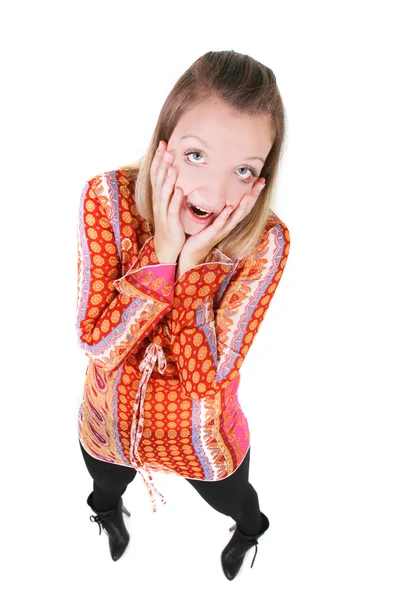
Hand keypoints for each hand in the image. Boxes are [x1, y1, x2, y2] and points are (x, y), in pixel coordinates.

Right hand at [150, 140, 185, 262]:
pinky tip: (180, 190)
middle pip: (159, 179)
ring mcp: (163, 212)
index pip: (156, 173)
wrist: (166, 246)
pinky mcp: (171, 221)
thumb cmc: (169, 223)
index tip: (163, 143)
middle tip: (167, 148)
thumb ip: (170, 188)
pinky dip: (175, 199)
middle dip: (162, 164)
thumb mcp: (168, 203)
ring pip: (164, 193)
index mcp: (158, 196)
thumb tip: (173, 170)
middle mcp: (158, 202)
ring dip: (168, 179)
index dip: (158, 159)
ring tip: (172, 166)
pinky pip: (173, 209)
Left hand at [180, 178, 265, 261]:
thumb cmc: (201, 234)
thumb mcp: (211, 218)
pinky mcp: (211, 234)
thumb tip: (218, 189)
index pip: (244, 205)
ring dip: (243, 205)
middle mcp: (229, 225)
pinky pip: (220, 224)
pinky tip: (230, 207)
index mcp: (229, 220)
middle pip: (244, 209)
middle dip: (253, 195)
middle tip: (261, 182)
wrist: (192, 253)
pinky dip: (225, 215)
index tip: (260, 180)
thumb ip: (216, 206)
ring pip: (235, 216)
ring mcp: (221, 230)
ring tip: (250, 193)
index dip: (253, 193)